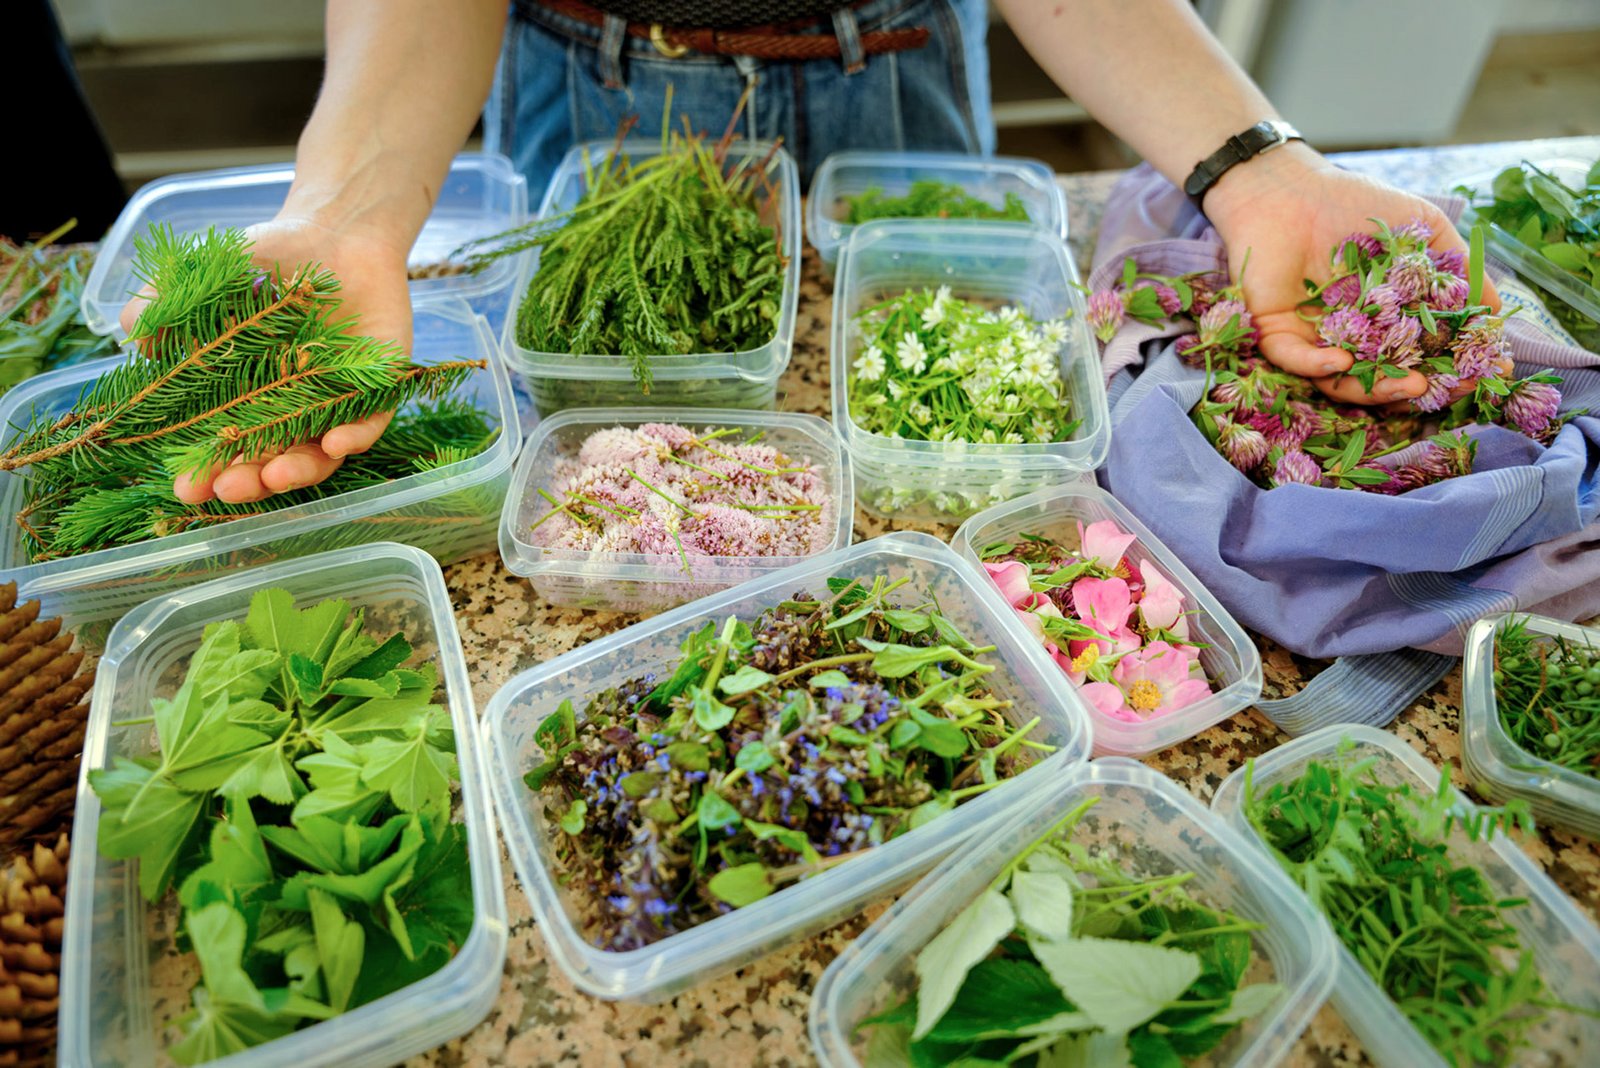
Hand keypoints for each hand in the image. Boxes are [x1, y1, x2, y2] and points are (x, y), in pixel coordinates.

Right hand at [119, 216, 412, 503]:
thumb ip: (168, 305)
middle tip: (225, 490)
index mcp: (249, 396)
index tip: (184, 487)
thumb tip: (132, 335)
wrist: (336, 229)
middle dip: (248, 481)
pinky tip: (336, 443)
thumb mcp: (207, 278)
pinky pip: (371, 421)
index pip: (225, 446)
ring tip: (273, 476)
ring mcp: (338, 400)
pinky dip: (355, 437)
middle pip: (271, 461)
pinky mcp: (381, 385)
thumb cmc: (268, 258)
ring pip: (321, 454)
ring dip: (298, 470)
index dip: (206, 470)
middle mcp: (293, 408)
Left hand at [1204, 142, 1500, 404]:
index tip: (1488, 370)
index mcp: (1387, 318)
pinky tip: (1344, 362)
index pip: (1422, 353)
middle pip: (1387, 377)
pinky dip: (1319, 366)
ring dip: (1379, 389)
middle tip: (1453, 388)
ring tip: (1410, 386)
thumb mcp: (1423, 228)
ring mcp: (1315, 339)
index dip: (1454, 364)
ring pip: (1343, 381)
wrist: (1290, 187)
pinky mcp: (1276, 334)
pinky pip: (1296, 361)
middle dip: (1423, 387)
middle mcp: (1353, 336)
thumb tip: (1496, 310)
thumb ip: (1459, 266)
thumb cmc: (1356, 203)